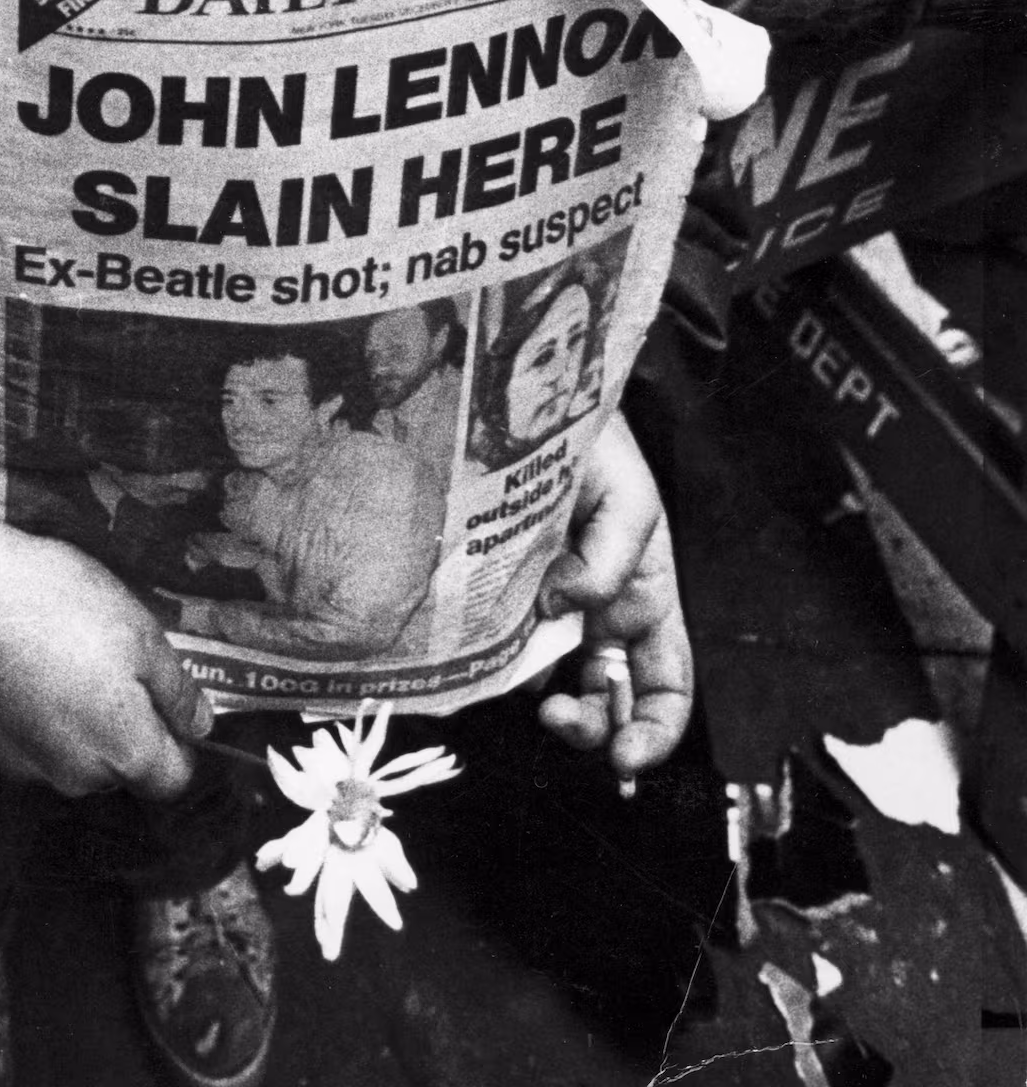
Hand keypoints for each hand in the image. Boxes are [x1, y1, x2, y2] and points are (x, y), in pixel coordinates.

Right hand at [0, 509, 211, 798]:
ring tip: (59, 653)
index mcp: (122, 751)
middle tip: (109, 658)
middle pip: (118, 766)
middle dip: (123, 723)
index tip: (167, 697)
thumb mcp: (140, 631)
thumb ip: (176, 690)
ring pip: (69, 755)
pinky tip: (18, 663)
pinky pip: (22, 741)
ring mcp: (22, 768)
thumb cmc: (57, 604)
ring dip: (73, 718)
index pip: (172, 778)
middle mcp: (73, 777)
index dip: (180, 739)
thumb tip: (200, 726)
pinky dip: (27, 713)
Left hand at [532, 413, 691, 780]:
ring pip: (559, 692)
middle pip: (610, 705)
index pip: (667, 685)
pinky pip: (505, 656)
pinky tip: (496, 664)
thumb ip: (612, 558)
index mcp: (646, 599)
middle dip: (594, 731)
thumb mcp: (628, 495)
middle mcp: (600, 619)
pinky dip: (504, 673)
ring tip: (539, 702)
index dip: (656, 730)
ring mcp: (549, 616)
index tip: (626, 757)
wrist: (530, 406)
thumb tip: (564, 606)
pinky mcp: (500, 604)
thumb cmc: (596, 447)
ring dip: (554, 711)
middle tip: (562, 720)